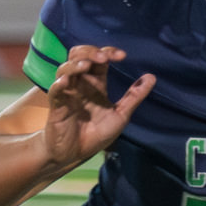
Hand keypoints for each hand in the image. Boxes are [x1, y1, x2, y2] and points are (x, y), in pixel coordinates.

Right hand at [42, 45, 155, 169]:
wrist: (77, 154)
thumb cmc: (96, 134)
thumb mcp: (120, 115)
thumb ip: (134, 97)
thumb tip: (151, 77)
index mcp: (96, 83)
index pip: (99, 59)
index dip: (109, 52)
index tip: (122, 56)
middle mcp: (80, 84)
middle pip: (78, 56)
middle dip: (90, 52)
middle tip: (103, 59)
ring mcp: (67, 93)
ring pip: (65, 68)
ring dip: (75, 64)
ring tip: (86, 66)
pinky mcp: (57, 105)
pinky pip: (54, 90)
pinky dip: (59, 83)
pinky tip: (66, 82)